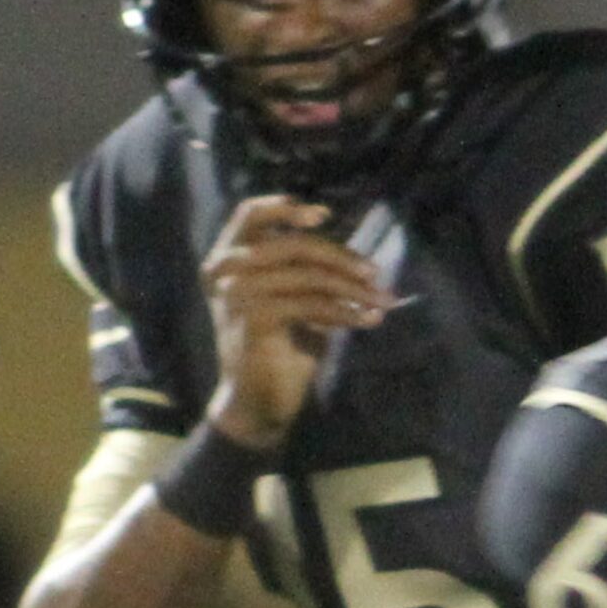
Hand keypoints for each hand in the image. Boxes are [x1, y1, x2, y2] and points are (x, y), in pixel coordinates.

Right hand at [199, 196, 395, 447]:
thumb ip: (302, 268)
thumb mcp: (287, 296)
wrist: (257, 399)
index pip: (249, 214)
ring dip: (352, 289)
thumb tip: (351, 253)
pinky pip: (311, 304)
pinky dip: (345, 312)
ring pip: (308, 275)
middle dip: (340, 257)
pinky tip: (369, 320)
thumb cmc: (276, 345)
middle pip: (293, 244)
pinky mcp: (254, 318)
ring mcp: (236, 293)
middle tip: (374, 273)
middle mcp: (225, 271)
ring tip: (381, 301)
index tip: (324, 215)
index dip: (285, 208)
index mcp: (226, 259)